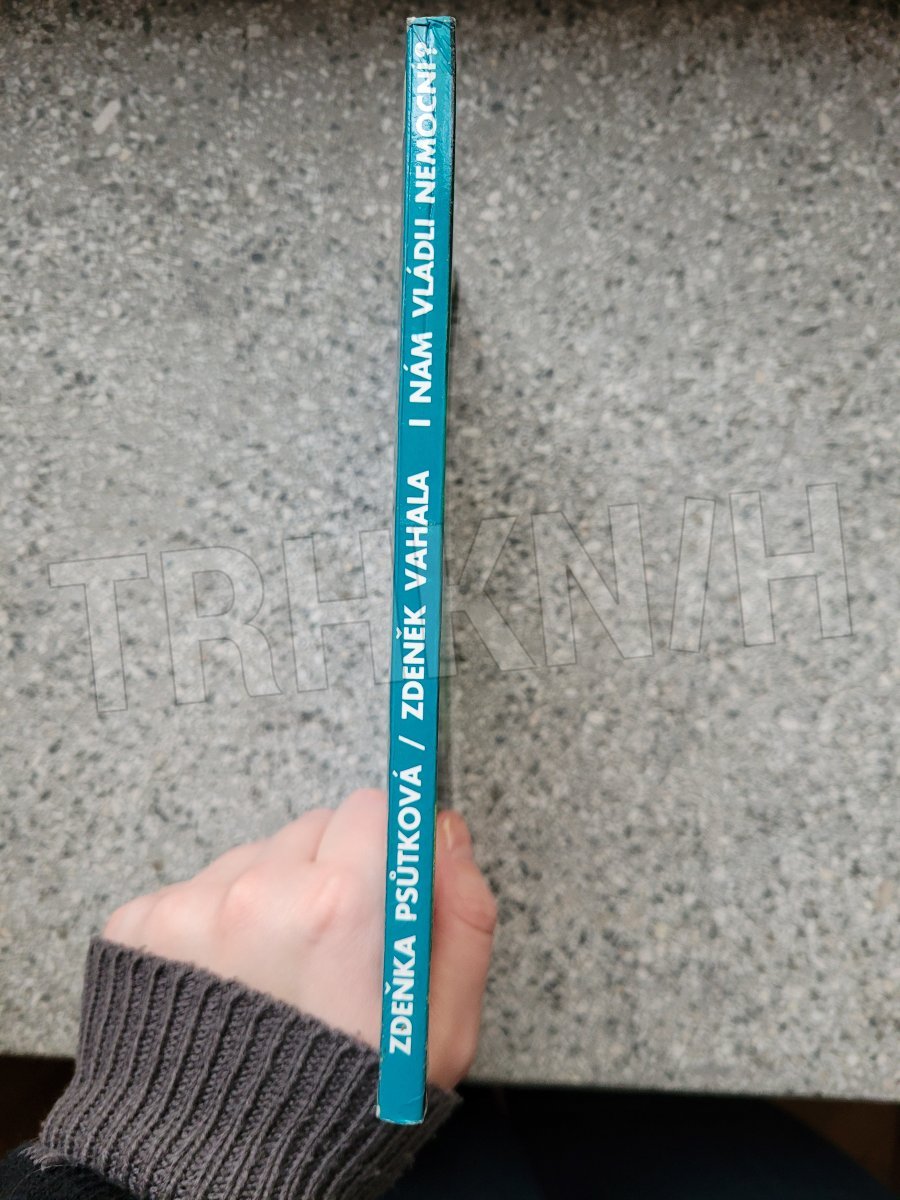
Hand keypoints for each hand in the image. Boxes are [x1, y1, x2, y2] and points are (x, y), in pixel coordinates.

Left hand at [102, 789, 496, 1090]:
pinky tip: (226, 988)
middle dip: (330, 873)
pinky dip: (214, 925)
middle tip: (330, 954)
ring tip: (272, 980)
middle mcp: (260, 892)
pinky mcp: (141, 923)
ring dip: (270, 898)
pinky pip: (197, 888)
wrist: (214, 1179)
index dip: (385, 851)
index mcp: (341, 906)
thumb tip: (444, 833)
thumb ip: (462, 919)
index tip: (380, 880)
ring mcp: (192, 906)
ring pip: (255, 858)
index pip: (373, 808)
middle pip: (312, 829)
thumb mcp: (438, 1035)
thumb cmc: (334, 1113)